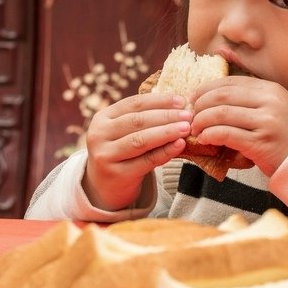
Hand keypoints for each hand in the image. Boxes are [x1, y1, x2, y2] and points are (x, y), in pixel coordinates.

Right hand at [82, 92, 192, 210]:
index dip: (159, 100)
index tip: (181, 100)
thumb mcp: (122, 133)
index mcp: (102, 118)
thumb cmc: (121, 153)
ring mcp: (106, 155)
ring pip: (141, 140)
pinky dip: (165, 152)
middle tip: (188, 115)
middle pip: (138, 121)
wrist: (104, 187)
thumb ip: (142, 119)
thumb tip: (177, 106)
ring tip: (186, 128)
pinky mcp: (117, 174)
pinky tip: (179, 145)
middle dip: (166, 116)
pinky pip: (147, 161)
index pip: (133, 104)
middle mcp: (99, 135)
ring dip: (167, 132)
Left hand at [190, 76, 287, 175]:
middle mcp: (270, 101)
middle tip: (191, 115)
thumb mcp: (277, 110)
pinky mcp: (261, 143)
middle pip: (222, 95)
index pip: (231, 81)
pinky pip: (226, 133)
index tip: (194, 98)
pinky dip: (210, 135)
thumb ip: (253, 102)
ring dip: (202, 120)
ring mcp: (267, 121)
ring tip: (195, 129)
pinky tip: (205, 139)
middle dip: (200, 104)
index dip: (207, 88)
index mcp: (272, 90)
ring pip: (221, 113)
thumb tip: (216, 98)